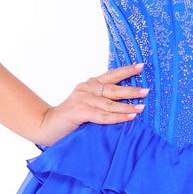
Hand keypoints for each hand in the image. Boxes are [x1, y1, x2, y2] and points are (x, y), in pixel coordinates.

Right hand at [34, 61, 149, 147]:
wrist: (45, 127)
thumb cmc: (69, 120)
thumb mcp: (87, 107)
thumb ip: (101, 103)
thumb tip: (127, 106)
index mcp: (89, 85)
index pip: (111, 75)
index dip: (126, 71)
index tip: (141, 66)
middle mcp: (86, 88)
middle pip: (113, 88)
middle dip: (131, 89)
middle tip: (147, 90)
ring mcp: (82, 99)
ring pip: (110, 103)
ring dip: (127, 105)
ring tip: (142, 107)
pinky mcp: (79, 111)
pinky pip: (103, 115)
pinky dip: (117, 117)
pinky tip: (130, 117)